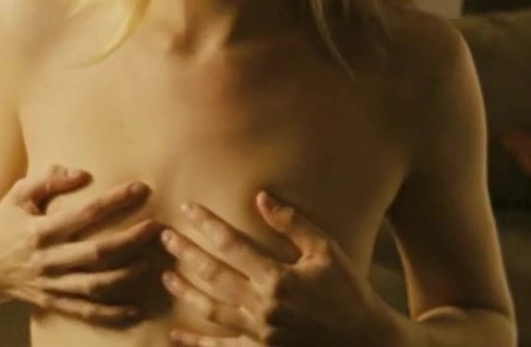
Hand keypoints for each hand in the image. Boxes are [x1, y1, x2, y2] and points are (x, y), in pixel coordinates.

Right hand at [0, 164, 161, 325]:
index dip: (114, 200)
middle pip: (97, 252)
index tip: (140, 187)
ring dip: (127, 275)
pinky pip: (85, 311)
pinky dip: (112, 313)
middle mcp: (46, 259)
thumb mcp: (18, 194)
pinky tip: (136, 309)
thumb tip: (82, 173)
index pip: (85, 213)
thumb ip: (48, 179)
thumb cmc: (3, 222)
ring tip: (151, 261)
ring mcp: (50, 284)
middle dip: (131, 239)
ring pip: (95, 284)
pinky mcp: (51, 301)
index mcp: (39, 230)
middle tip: (157, 228)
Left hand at [159, 191, 395, 345]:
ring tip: (164, 276)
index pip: (232, 244)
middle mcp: (263, 306)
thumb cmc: (350, 292)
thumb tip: (260, 197)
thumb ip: (293, 224)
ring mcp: (259, 332)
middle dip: (185, 253)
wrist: (367, 342)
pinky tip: (174, 336)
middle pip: (212, 275)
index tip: (187, 208)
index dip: (207, 224)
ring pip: (210, 310)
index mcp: (278, 278)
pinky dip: (196, 344)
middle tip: (163, 237)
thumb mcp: (327, 252)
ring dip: (184, 292)